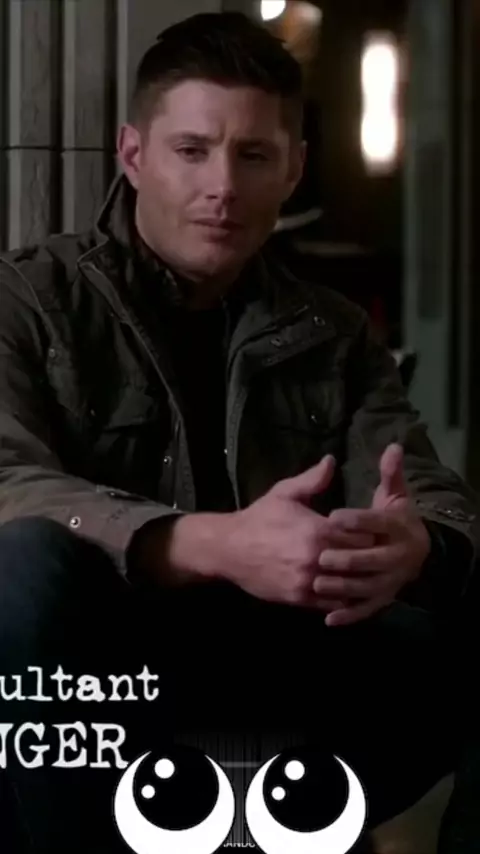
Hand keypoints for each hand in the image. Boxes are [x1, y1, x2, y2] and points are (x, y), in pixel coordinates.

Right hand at [167, 456, 374, 607]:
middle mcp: (315, 558)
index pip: (362, 535)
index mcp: (316, 530)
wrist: (228, 549)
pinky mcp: (298, 599)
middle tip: (378, 555)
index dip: (370, 534)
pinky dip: (341, 599)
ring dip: (358, 581)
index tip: (375, 532)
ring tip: (367, 574)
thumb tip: (332, 460)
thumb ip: (312, 479)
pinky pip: (330, 604)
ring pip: (347, 586)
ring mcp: (307, 581)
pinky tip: (348, 592)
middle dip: (369, 558)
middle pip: (359, 562)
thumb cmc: (259, 518)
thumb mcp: (284, 493)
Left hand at [313, 444, 430, 625]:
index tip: (333, 516)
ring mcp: (389, 580)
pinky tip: (327, 619)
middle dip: (346, 558)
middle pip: (371, 559)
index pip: (376, 523)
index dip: (356, 520)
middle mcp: (396, 556)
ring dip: (341, 587)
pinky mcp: (382, 599)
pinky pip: (365, 610)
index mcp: (396, 527)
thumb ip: (389, 474)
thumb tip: (393, 447)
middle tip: (319, 556)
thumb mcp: (394, 495)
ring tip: (316, 583)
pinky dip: (348, 615)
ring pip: (365, 587)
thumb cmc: (398, 520)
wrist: (419, 553)